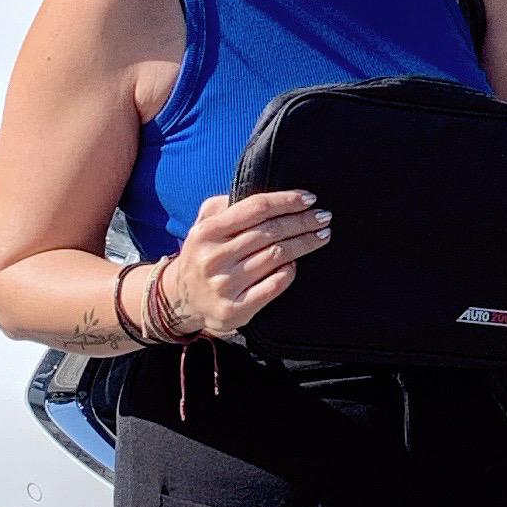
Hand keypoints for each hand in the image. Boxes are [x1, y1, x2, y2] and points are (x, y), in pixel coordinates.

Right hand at [162, 189, 327, 340]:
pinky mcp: (236, 309)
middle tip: (324, 217)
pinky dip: (289, 271)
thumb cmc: (203, 255)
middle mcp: (214, 258)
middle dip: (302, 222)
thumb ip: (224, 206)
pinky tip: (297, 263)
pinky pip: (274, 285)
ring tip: (322, 235)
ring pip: (276, 256)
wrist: (181, 301)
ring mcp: (225, 285)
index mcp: (207, 232)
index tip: (310, 198)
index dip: (287, 201)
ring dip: (304, 243)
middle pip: (270, 232)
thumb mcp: (203, 226)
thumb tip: (261, 197)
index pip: (255, 208)